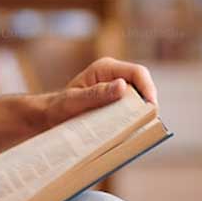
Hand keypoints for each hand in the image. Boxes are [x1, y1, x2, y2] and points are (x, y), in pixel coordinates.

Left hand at [39, 57, 157, 132]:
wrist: (50, 116)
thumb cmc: (58, 106)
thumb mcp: (73, 101)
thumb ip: (96, 94)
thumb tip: (122, 85)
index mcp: (105, 68)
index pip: (137, 72)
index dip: (149, 89)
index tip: (151, 108)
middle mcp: (114, 75)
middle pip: (142, 87)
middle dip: (147, 104)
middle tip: (145, 124)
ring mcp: (117, 89)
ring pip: (139, 100)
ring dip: (140, 114)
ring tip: (136, 130)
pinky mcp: (117, 102)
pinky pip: (132, 109)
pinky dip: (133, 120)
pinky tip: (129, 132)